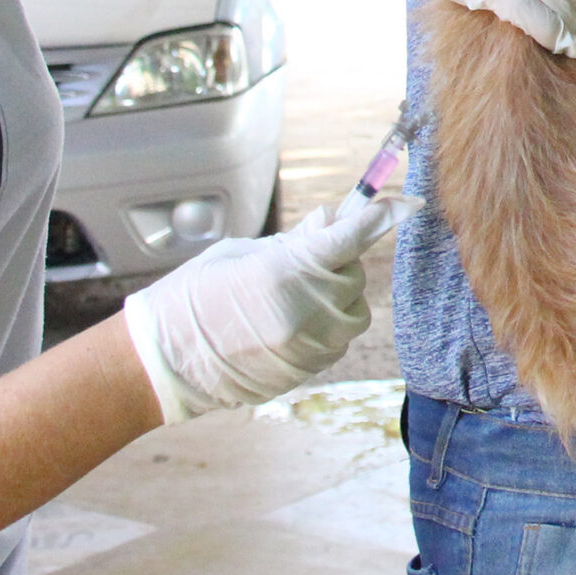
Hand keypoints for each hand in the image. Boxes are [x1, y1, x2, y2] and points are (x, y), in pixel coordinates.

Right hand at [123, 194, 419, 423]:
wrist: (167, 359)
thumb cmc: (196, 295)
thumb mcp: (243, 253)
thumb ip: (294, 242)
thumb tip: (331, 222)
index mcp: (285, 271)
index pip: (349, 239)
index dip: (381, 218)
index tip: (408, 204)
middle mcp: (305, 310)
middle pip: (353, 275)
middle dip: (337, 264)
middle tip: (300, 262)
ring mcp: (309, 345)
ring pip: (353, 311)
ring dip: (334, 298)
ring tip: (289, 298)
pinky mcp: (308, 370)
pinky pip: (337, 339)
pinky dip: (324, 326)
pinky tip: (287, 324)